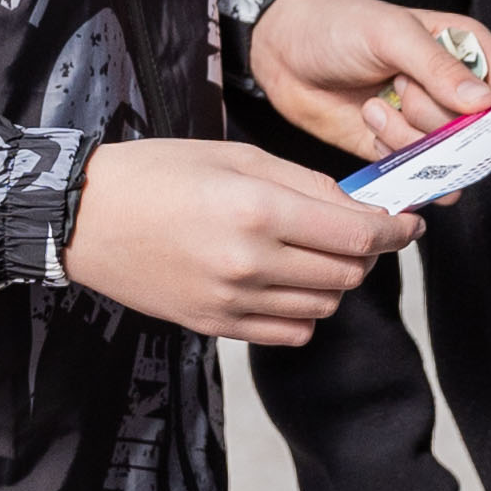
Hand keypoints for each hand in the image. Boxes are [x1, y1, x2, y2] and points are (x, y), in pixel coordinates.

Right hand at [63, 138, 414, 344]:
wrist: (84, 219)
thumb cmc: (156, 174)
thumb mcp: (236, 157)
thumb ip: (305, 184)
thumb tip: (362, 209)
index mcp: (258, 209)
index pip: (358, 234)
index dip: (395, 230)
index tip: (407, 223)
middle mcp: (250, 262)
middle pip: (348, 274)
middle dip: (365, 252)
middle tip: (352, 230)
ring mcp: (232, 301)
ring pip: (324, 305)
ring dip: (333, 280)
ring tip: (309, 252)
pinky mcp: (215, 326)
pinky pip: (291, 332)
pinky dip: (303, 311)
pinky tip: (283, 283)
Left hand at [246, 0, 490, 163]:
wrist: (282, 51)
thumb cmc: (338, 25)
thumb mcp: (390, 34)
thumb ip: (437, 67)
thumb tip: (485, 102)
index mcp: (465, 50)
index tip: (470, 115)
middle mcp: (452, 90)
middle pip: (476, 134)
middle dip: (435, 120)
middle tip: (400, 89)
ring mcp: (425, 122)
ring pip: (445, 158)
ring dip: (408, 139)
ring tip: (375, 106)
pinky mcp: (397, 148)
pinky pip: (415, 172)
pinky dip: (392, 156)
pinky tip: (369, 125)